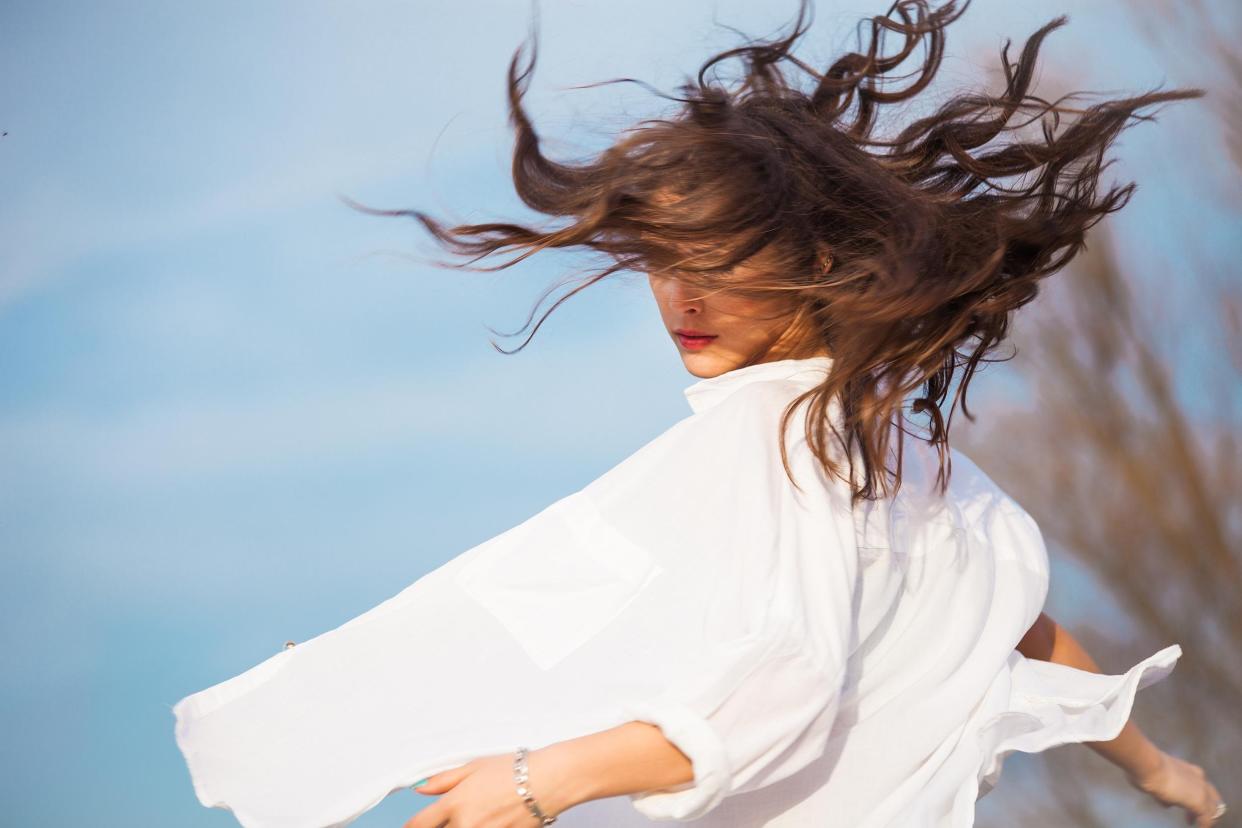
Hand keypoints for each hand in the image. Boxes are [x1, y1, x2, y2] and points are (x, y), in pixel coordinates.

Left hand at [402, 748, 577, 827]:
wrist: (549, 781)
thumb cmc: (517, 770)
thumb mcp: (475, 766)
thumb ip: (444, 780)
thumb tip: (422, 789)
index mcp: (456, 803)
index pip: (419, 824)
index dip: (412, 827)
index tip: (413, 826)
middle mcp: (466, 824)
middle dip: (443, 825)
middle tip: (458, 815)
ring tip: (479, 816)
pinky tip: (492, 821)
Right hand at [1128, 750, 1226, 826]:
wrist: (1149, 766)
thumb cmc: (1148, 768)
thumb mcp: (1158, 779)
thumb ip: (1165, 791)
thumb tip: (1167, 803)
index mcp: (1190, 770)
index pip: (1201, 786)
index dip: (1197, 796)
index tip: (1188, 804)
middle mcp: (1200, 779)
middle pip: (1212, 798)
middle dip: (1207, 808)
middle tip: (1195, 817)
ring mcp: (1202, 791)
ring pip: (1213, 808)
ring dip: (1205, 817)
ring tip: (1197, 824)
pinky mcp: (1200, 804)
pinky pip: (1206, 819)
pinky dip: (1204, 825)